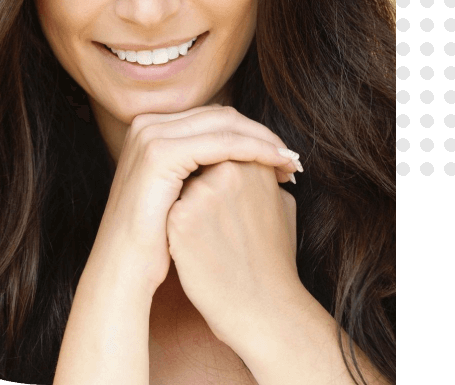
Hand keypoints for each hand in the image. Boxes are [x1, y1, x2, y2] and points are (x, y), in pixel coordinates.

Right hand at [89, 104, 299, 300]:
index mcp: (152, 128)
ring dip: (264, 140)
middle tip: (290, 158)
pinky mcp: (161, 153)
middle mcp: (148, 124)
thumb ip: (200, 168)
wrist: (124, 271)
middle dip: (261, 134)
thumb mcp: (177, 193)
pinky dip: (255, 149)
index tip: (280, 156)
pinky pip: (222, 143)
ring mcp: (151, 135)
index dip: (250, 133)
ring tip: (289, 162)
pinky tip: (276, 164)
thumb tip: (244, 160)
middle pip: (221, 115)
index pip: (213, 117)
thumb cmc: (156, 241)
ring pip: (225, 124)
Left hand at [166, 156, 300, 351]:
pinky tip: (190, 238)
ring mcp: (200, 195)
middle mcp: (227, 173)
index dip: (220, 164)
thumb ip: (266, 175)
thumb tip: (253, 159)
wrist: (260, 309)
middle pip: (200, 156)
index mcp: (253, 166)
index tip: (221, 184)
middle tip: (210, 201)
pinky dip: (175, 214)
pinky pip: (170, 203)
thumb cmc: (274, 260)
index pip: (224, 145)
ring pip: (182, 178)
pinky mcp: (178, 219)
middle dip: (200, 170)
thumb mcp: (284, 207)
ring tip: (207, 225)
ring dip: (186, 190)